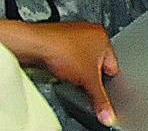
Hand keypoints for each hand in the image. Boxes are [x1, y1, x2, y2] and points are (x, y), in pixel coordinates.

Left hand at [0, 20, 119, 126]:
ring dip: (76, 71)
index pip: (112, 66)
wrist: (35, 45)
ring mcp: (73, 35)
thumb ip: (100, 98)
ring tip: (68, 75)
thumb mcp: (87, 81)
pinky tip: (58, 70)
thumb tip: (108, 114)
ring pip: (80, 61)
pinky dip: (63, 65)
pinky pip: (66, 57)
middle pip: (95, 64)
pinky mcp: (59, 40)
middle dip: (89, 75)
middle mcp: (89, 33)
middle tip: (82, 83)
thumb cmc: (61, 51)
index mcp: (103, 38)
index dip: (107, 82)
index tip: (101, 92)